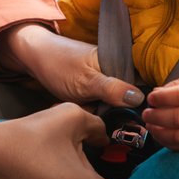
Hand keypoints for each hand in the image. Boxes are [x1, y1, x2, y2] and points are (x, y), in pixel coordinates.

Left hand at [0, 23, 143, 107]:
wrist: (35, 58)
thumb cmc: (59, 64)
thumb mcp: (86, 81)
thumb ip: (112, 90)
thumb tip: (139, 98)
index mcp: (121, 63)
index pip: (143, 86)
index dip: (142, 104)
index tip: (134, 120)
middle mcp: (117, 71)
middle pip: (129, 100)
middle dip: (118, 113)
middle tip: (100, 117)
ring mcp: (105, 81)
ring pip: (114, 105)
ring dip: (103, 114)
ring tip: (87, 112)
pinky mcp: (95, 89)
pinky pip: (101, 105)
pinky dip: (93, 110)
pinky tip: (83, 111)